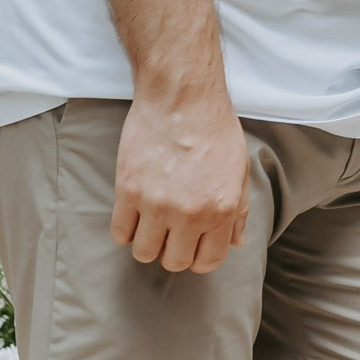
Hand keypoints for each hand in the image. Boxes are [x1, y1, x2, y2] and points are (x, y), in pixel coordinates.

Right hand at [111, 90, 250, 273]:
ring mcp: (157, 204)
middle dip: (175, 252)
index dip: (201, 258)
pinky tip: (135, 213)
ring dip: (149, 243)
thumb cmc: (215, 129)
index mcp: (221, 209)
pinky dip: (126, 229)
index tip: (194, 246)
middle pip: (175, 262)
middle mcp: (190, 213)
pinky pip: (120, 233)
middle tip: (173, 233)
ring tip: (153, 223)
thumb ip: (239, 210)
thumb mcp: (239, 169)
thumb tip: (236, 242)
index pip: (209, 260)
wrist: (183, 97)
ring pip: (145, 253)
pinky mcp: (128, 191)